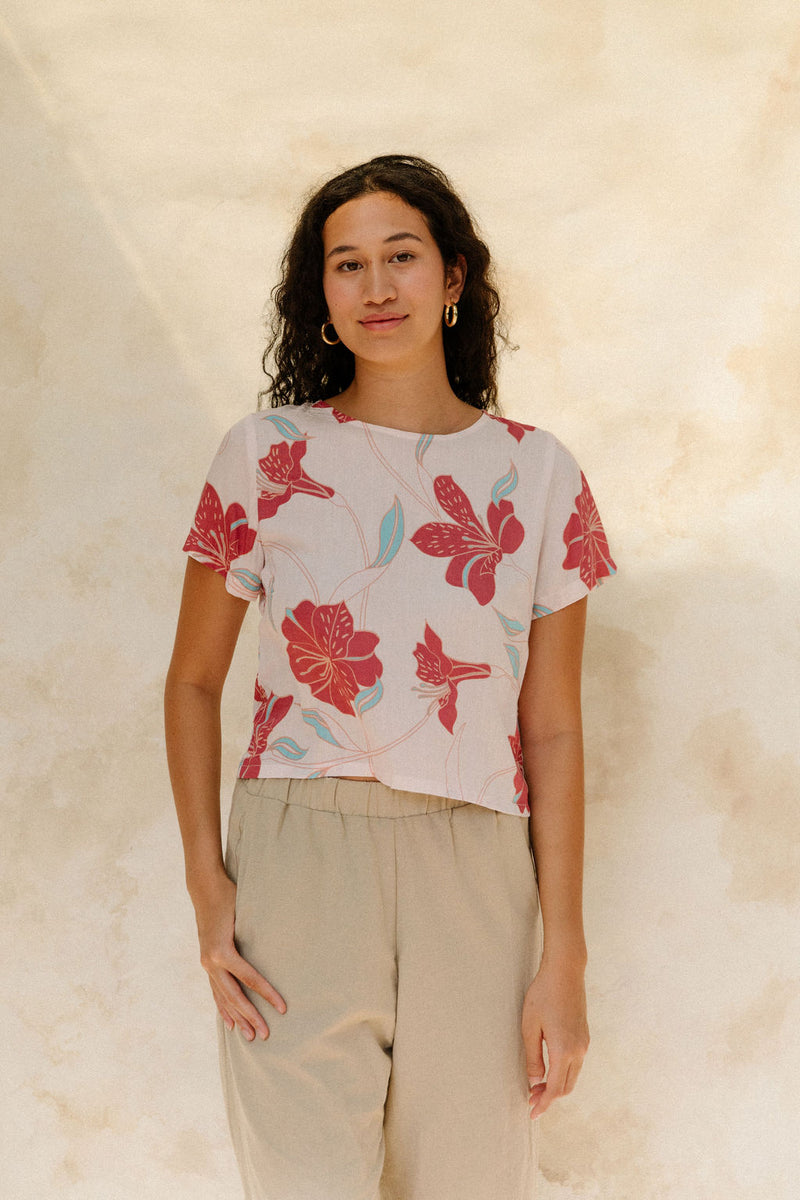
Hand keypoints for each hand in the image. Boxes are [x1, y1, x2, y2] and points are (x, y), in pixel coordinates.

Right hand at [193, 871, 285, 1040]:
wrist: (206, 889)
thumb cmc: (231, 897)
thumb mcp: (245, 913)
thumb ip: (256, 934)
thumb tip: (281, 949)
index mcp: (222, 951)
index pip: (250, 979)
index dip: (267, 995)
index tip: (282, 1008)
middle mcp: (212, 962)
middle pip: (235, 996)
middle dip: (251, 1016)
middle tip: (266, 1035)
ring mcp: (207, 964)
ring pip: (224, 998)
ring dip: (238, 1018)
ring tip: (250, 1036)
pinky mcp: (206, 963)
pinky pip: (215, 991)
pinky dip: (223, 1008)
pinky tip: (230, 1023)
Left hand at [521, 960, 588, 1118]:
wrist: (565, 971)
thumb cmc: (543, 995)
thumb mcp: (530, 1026)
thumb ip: (532, 1057)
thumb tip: (534, 1081)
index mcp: (564, 1050)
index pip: (554, 1088)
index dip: (543, 1103)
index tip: (532, 1113)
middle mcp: (578, 1051)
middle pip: (566, 1087)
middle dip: (549, 1097)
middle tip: (530, 1100)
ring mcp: (584, 1043)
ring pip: (572, 1077)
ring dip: (556, 1086)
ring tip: (537, 1087)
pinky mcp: (584, 1036)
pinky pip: (576, 1064)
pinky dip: (563, 1073)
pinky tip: (549, 1070)